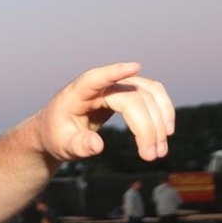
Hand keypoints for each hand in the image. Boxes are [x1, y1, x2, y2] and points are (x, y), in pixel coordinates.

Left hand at [35, 62, 173, 162]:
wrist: (56, 131)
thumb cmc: (57, 136)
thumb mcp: (62, 145)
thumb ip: (78, 145)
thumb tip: (97, 145)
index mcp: (76, 94)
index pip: (95, 78)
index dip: (114, 72)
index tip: (134, 66)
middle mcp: (99, 86)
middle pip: (132, 97)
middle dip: (147, 126)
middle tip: (151, 156)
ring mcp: (116, 86)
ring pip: (148, 94)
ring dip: (160, 121)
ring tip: (159, 151)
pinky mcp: (127, 92)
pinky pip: (152, 96)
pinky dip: (162, 113)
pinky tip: (165, 134)